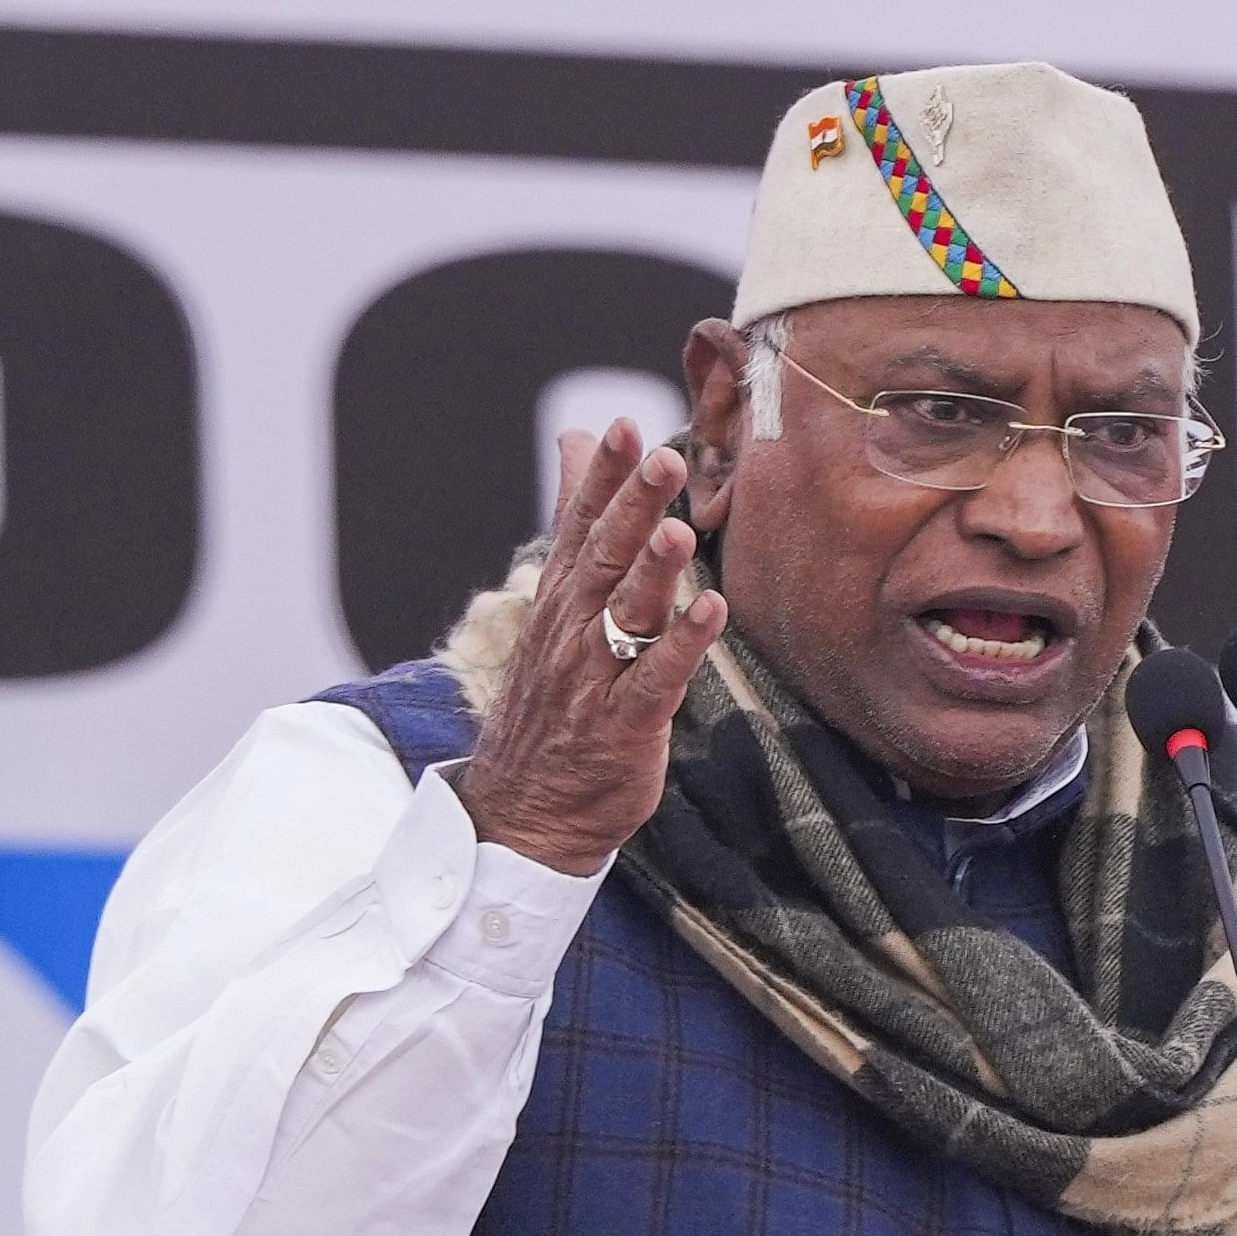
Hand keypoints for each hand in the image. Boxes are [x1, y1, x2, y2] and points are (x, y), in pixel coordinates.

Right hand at [456, 424, 734, 875]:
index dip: (602, 477)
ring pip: (625, 614)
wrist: (524, 808)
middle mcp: (573, 629)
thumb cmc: (555, 692)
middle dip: (631, 508)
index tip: (624, 428)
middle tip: (660, 457)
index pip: (579, 525)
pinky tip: (712, 611)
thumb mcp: (559, 597)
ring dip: (652, 571)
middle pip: (603, 558)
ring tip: (679, 528)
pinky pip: (656, 679)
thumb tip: (576, 438)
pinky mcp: (624, 724)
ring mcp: (595, 677)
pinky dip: (682, 645)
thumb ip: (576, 516)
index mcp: (561, 597)